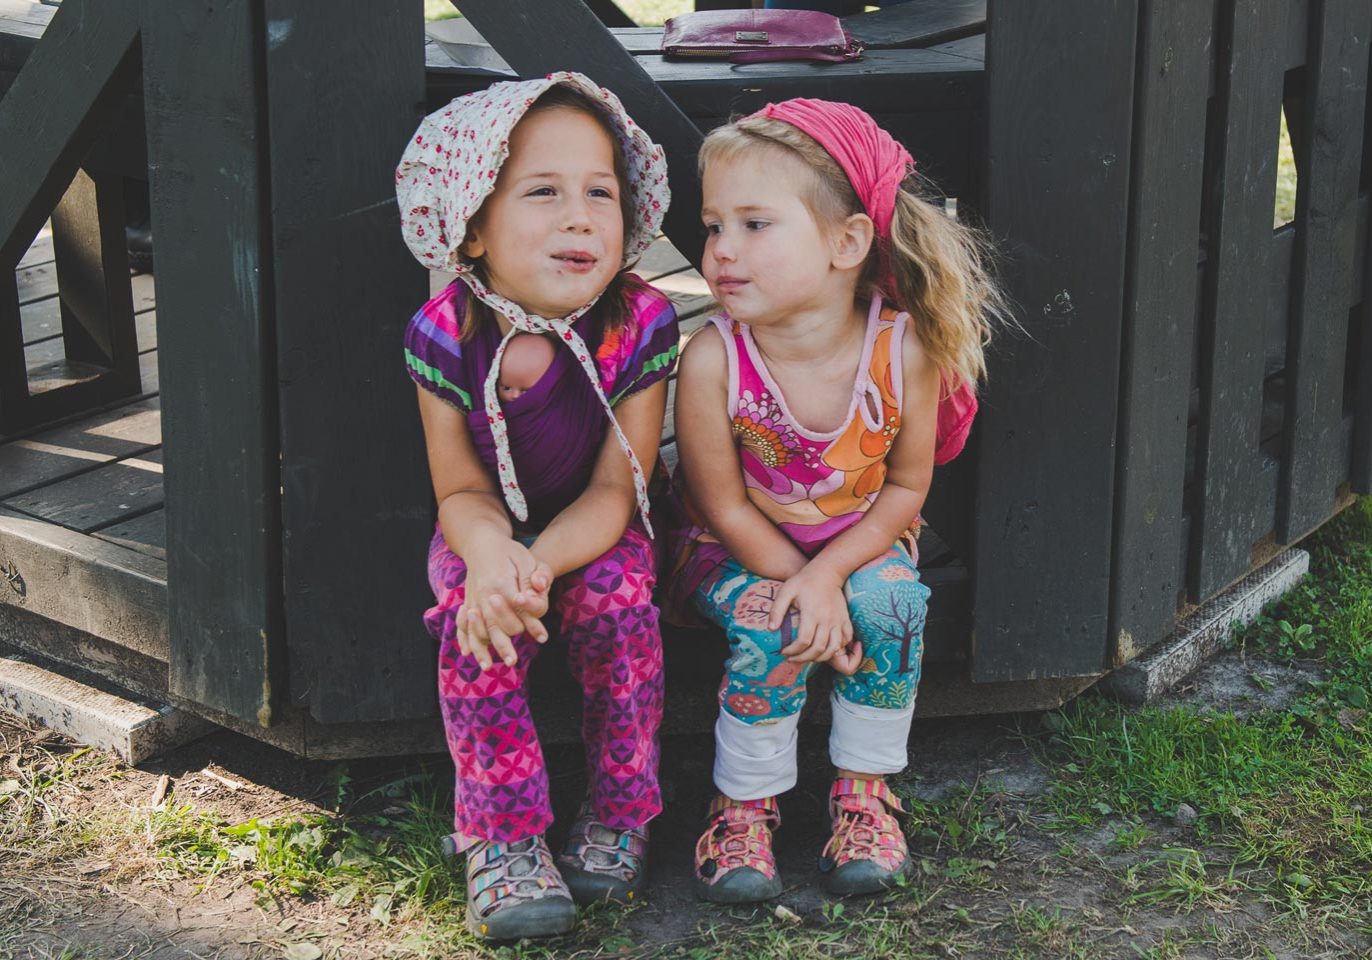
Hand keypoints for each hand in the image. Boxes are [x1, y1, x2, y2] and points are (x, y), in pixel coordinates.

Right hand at [457, 538, 552, 669]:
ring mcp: (473, 599)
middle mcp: (483, 594)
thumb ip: (531, 579)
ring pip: (476, 629)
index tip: (543, 637)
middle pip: (493, 624)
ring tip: (488, 667)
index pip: (517, 608)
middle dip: (502, 645)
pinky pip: (463, 624)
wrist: (481, 543)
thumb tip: (533, 594)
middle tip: (512, 662)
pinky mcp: (468, 602)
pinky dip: (464, 638)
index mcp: (500, 582)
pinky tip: (467, 653)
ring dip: (481, 649)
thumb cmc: (508, 552)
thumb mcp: (525, 559)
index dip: (531, 623)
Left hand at [771, 566, 853, 666]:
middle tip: (793, 659)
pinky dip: (837, 649)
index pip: (804, 641)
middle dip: (804, 658)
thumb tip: (771, 629)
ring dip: (820, 658)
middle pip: (818, 648)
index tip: (784, 651)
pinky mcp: (845, 620)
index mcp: (812, 613)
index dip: (793, 651)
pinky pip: (845, 640)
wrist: (827, 571)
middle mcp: (827, 619)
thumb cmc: (804, 581)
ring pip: (833, 648)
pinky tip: (826, 649)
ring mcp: (838, 621)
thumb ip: (777, 610)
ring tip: (808, 657)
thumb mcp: (786, 591)